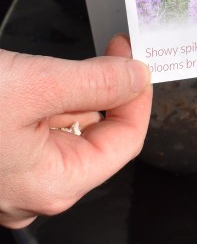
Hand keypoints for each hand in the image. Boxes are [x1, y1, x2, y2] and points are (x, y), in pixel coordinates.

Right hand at [0, 35, 151, 228]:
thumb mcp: (35, 86)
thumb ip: (95, 82)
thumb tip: (136, 76)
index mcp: (55, 185)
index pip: (126, 142)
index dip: (137, 96)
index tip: (133, 58)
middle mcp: (35, 191)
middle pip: (96, 134)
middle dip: (97, 91)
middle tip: (98, 52)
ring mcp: (13, 178)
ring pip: (63, 129)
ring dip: (62, 95)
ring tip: (33, 73)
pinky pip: (34, 131)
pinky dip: (38, 103)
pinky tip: (19, 83)